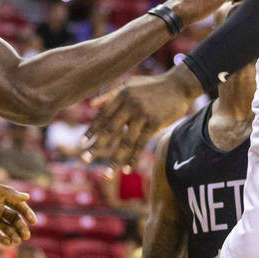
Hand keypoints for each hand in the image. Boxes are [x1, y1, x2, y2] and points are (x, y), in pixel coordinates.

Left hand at [0, 178, 36, 245]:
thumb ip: (6, 192)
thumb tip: (26, 197)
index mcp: (1, 194)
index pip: (18, 204)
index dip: (27, 212)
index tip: (33, 221)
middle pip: (14, 217)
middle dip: (21, 226)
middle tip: (26, 234)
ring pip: (6, 227)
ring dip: (13, 233)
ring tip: (17, 240)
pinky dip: (2, 238)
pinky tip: (8, 242)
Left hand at [84, 63, 199, 167]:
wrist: (177, 85)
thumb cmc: (152, 85)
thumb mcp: (130, 84)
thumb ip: (111, 93)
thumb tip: (92, 104)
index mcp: (121, 94)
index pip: (103, 115)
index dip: (91, 130)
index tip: (81, 144)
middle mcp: (130, 104)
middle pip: (110, 129)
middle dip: (97, 146)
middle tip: (85, 159)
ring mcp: (142, 114)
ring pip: (125, 141)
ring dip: (115, 159)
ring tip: (107, 173)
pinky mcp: (154, 123)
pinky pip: (141, 144)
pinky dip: (133, 158)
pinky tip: (126, 169)